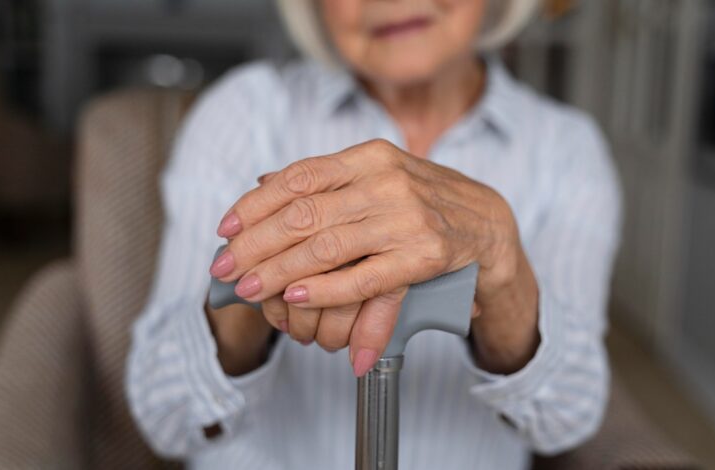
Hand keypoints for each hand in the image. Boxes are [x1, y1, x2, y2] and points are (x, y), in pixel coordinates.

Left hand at [210, 139, 520, 374]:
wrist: (488, 224)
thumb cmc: (424, 201)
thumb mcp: (377, 176)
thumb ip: (326, 181)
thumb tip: (262, 183)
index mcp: (369, 157)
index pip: (298, 177)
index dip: (255, 204)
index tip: (226, 228)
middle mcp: (387, 181)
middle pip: (304, 214)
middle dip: (256, 244)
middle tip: (226, 267)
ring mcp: (408, 218)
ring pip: (326, 247)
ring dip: (279, 272)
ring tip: (250, 289)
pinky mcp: (425, 255)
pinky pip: (364, 277)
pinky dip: (325, 290)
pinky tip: (297, 297)